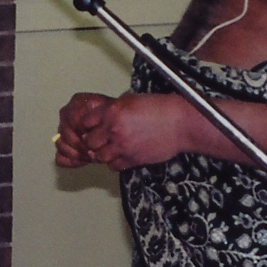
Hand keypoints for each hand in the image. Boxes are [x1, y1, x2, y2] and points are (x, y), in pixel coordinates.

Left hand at [64, 93, 189, 171]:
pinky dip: (114, 162)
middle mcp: (114, 129)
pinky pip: (113, 166)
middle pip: (89, 142)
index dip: (88, 125)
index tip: (93, 126)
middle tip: (101, 139)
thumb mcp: (130, 101)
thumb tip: (98, 116)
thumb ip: (112, 109)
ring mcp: (123, 146)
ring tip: (111, 148)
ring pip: (99, 156)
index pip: (85, 122)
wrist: (181, 123)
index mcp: (112, 112)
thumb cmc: (159, 109)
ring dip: (103, 153)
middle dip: (94, 141)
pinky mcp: (133, 159)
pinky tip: (121, 155)